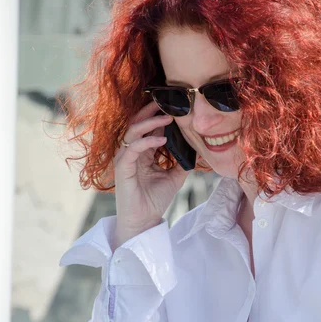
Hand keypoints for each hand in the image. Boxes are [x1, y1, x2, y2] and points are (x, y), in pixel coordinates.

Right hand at [112, 102, 189, 248]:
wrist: (144, 221)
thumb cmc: (155, 200)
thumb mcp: (174, 177)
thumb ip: (182, 162)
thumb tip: (198, 149)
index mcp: (142, 152)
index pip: (149, 127)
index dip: (159, 115)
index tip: (175, 106)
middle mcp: (132, 152)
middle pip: (138, 122)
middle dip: (152, 110)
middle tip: (168, 100)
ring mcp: (125, 158)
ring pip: (133, 130)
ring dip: (151, 122)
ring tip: (168, 117)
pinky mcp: (122, 167)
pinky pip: (133, 148)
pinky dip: (147, 141)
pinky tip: (162, 139)